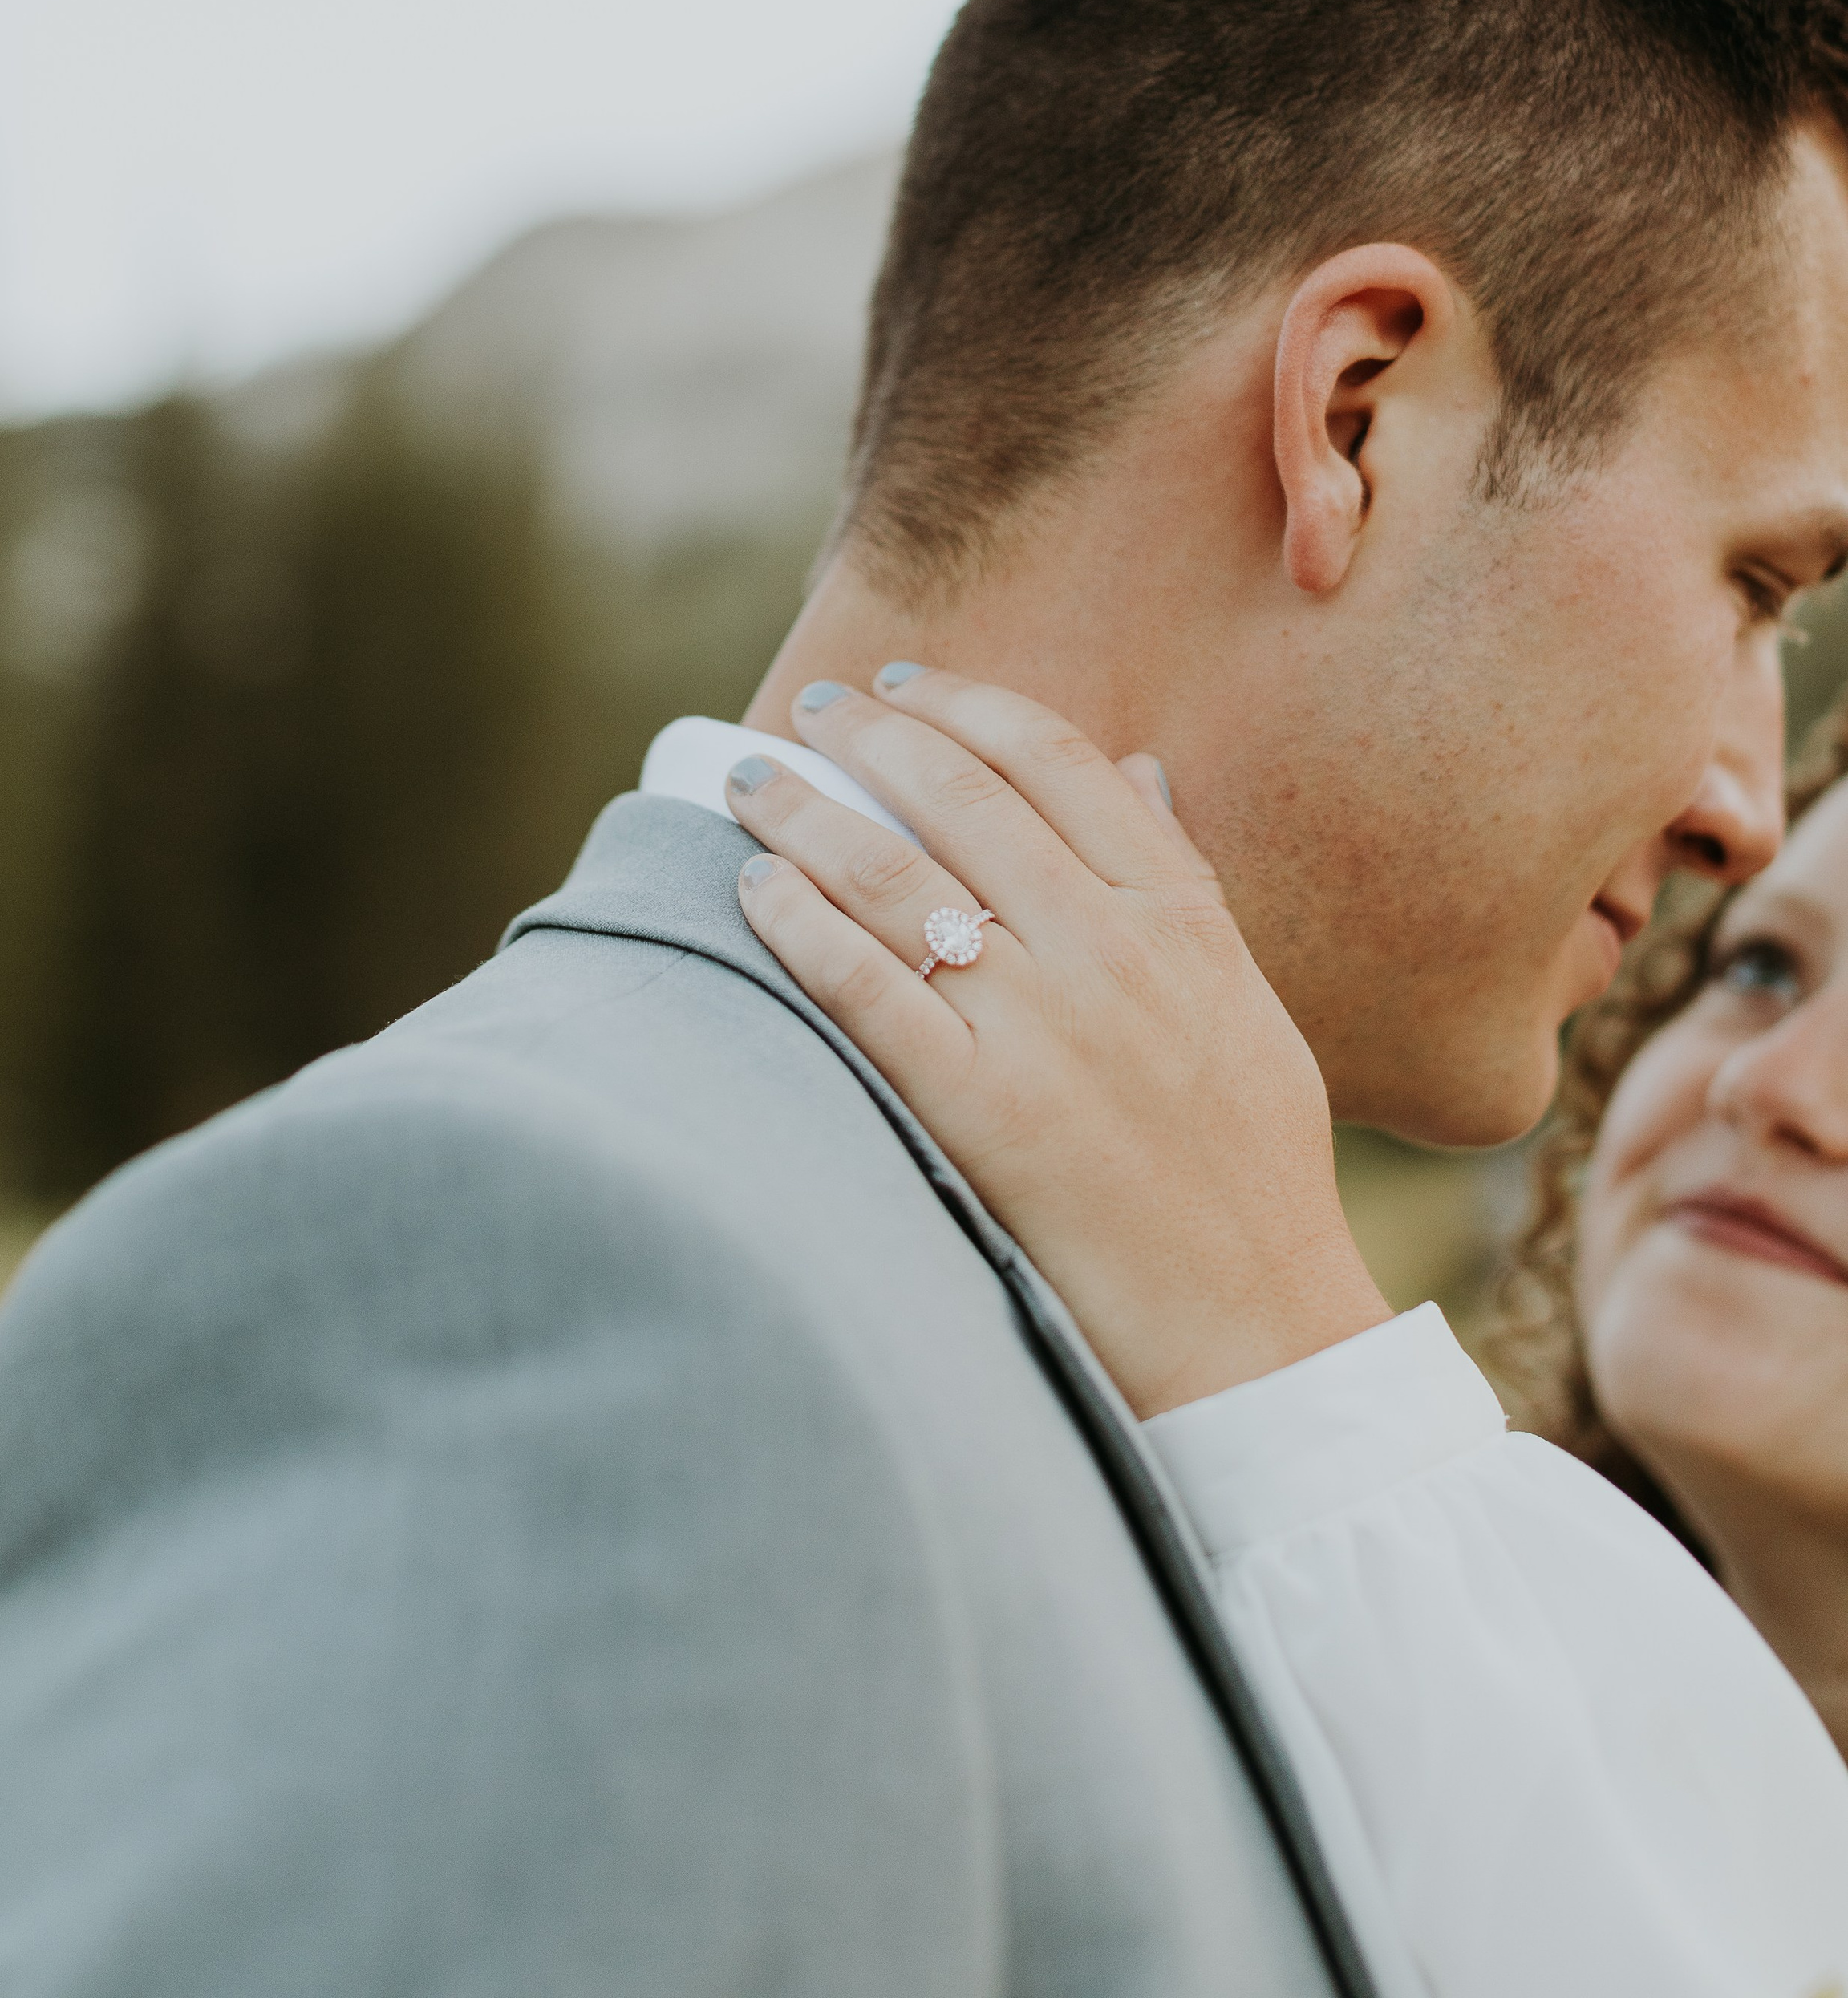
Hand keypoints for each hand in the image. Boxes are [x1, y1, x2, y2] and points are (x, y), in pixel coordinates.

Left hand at [728, 666, 1389, 1418]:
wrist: (1255, 1325)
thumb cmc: (1248, 1166)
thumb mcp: (1244, 1000)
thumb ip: (1183, 879)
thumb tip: (1137, 766)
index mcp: (1181, 916)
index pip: (1057, 762)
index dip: (966, 705)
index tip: (902, 681)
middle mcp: (1111, 952)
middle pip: (962, 800)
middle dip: (871, 734)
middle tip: (810, 705)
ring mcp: (1045, 1028)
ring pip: (896, 878)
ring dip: (808, 814)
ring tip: (750, 782)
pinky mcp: (982, 1111)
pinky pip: (868, 990)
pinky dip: (800, 927)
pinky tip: (754, 889)